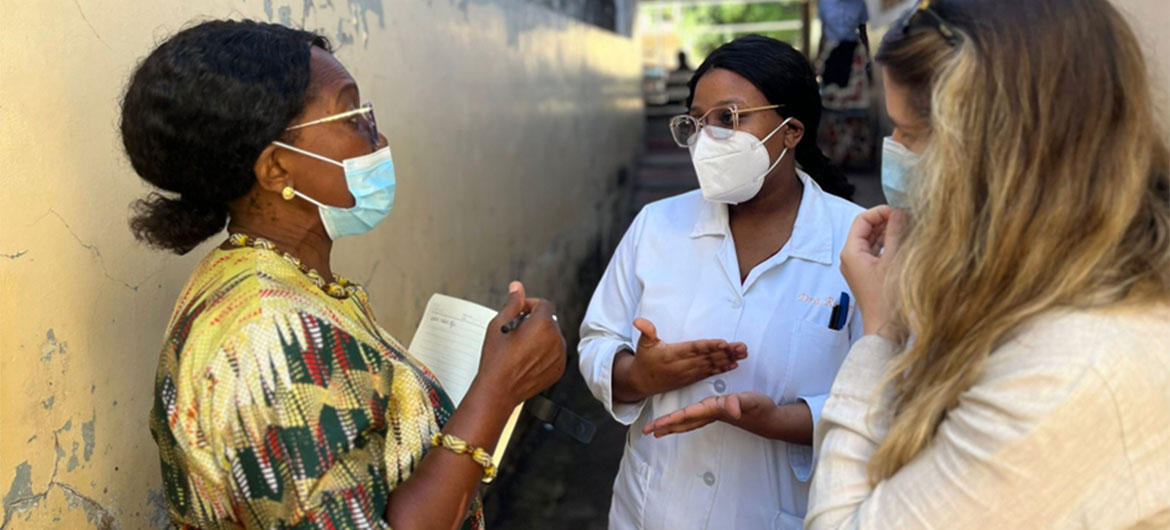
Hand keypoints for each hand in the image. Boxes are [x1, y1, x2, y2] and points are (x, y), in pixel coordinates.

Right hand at [475, 282, 566, 407]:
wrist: (499, 390)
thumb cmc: (496, 360)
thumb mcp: (498, 326)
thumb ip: (512, 304)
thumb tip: (517, 288)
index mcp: (542, 325)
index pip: (543, 304)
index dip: (529, 305)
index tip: (519, 313)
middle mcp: (555, 339)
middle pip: (549, 320)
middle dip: (534, 322)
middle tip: (516, 332)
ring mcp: (559, 355)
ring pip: (552, 336)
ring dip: (540, 337)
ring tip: (520, 347)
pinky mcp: (558, 369)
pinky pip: (555, 353)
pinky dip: (545, 352)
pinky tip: (527, 359)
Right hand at [625, 318, 746, 397]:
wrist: (641, 382)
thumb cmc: (644, 359)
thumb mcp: (643, 343)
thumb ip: (646, 331)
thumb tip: (638, 320)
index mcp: (671, 355)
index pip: (694, 349)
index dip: (709, 346)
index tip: (724, 342)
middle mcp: (682, 366)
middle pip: (707, 357)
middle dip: (726, 352)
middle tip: (742, 347)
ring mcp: (687, 374)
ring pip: (711, 366)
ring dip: (728, 360)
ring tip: (742, 354)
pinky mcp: (690, 379)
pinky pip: (708, 374)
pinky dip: (721, 370)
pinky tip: (733, 365)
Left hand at [642, 392, 775, 437]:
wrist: (771, 420)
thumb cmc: (761, 409)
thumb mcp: (751, 402)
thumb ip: (740, 403)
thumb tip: (732, 409)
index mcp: (714, 410)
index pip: (688, 415)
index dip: (671, 419)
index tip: (655, 426)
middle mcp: (710, 415)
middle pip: (683, 422)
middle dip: (664, 426)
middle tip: (646, 431)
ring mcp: (714, 416)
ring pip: (687, 422)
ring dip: (671, 426)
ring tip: (656, 431)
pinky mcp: (718, 415)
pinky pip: (695, 419)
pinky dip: (684, 421)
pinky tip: (680, 422)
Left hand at [840, 206, 903, 339]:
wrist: (886, 329)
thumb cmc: (887, 300)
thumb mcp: (894, 260)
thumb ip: (895, 233)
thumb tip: (898, 212)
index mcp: (851, 252)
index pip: (862, 219)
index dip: (881, 212)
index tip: (899, 211)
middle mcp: (851, 258)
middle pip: (867, 229)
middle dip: (886, 221)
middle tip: (908, 218)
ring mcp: (859, 267)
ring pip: (873, 240)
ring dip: (890, 232)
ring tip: (909, 229)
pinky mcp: (868, 274)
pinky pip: (877, 252)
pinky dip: (890, 245)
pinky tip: (905, 243)